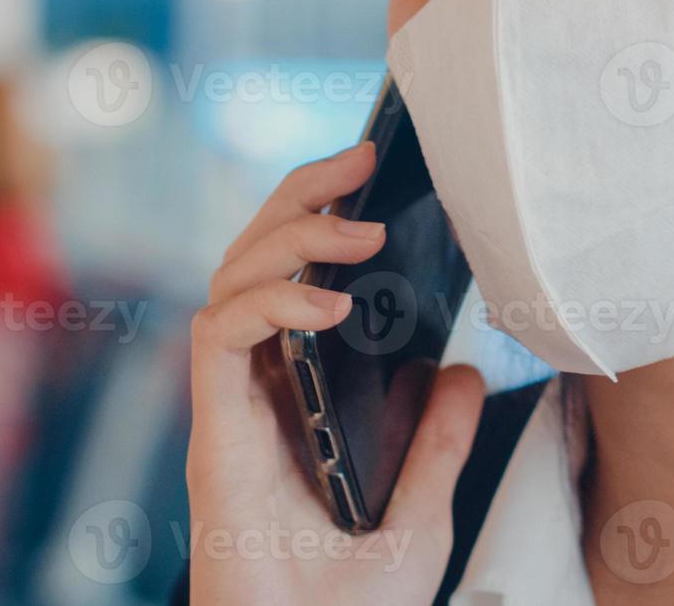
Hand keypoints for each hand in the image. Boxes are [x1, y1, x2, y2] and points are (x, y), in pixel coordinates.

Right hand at [186, 140, 485, 603]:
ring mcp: (231, 411)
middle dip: (300, 196)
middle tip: (360, 159)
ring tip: (359, 231)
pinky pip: (217, 336)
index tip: (375, 174)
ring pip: (229, 279)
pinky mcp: (213, 435)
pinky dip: (268, 302)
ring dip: (290, 237)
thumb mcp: (420, 514)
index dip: (320, 217)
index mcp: (294, 399)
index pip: (292, 279)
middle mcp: (254, 394)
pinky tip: (324, 305)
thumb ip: (437, 441)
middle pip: (253, 258)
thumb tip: (460, 369)